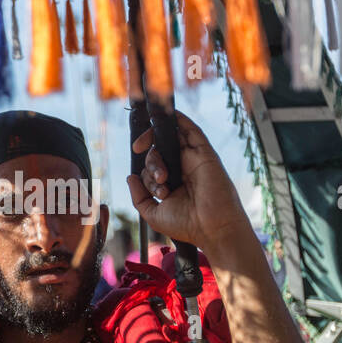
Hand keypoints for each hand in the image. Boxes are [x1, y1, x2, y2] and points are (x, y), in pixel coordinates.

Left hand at [127, 111, 249, 248]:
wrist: (212, 227)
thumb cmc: (186, 225)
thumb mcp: (153, 214)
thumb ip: (138, 197)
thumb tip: (130, 176)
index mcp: (172, 183)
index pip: (151, 167)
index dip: (147, 174)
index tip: (157, 191)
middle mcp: (182, 169)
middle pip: (157, 151)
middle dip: (151, 163)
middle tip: (161, 181)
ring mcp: (193, 159)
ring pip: (169, 140)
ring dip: (157, 146)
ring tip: (162, 174)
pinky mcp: (204, 153)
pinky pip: (190, 130)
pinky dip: (178, 120)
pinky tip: (164, 115)